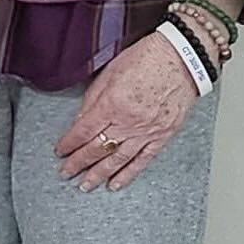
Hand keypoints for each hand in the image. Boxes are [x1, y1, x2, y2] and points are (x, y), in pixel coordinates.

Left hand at [55, 33, 197, 191]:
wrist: (184, 57)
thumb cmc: (148, 58)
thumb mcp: (110, 73)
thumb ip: (93, 100)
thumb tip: (80, 122)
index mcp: (112, 104)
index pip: (83, 131)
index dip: (69, 144)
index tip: (60, 151)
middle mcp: (129, 121)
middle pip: (97, 149)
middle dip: (78, 163)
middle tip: (65, 173)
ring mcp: (148, 131)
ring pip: (118, 160)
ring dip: (99, 175)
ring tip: (85, 185)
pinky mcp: (164, 135)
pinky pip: (143, 160)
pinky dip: (128, 174)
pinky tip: (116, 184)